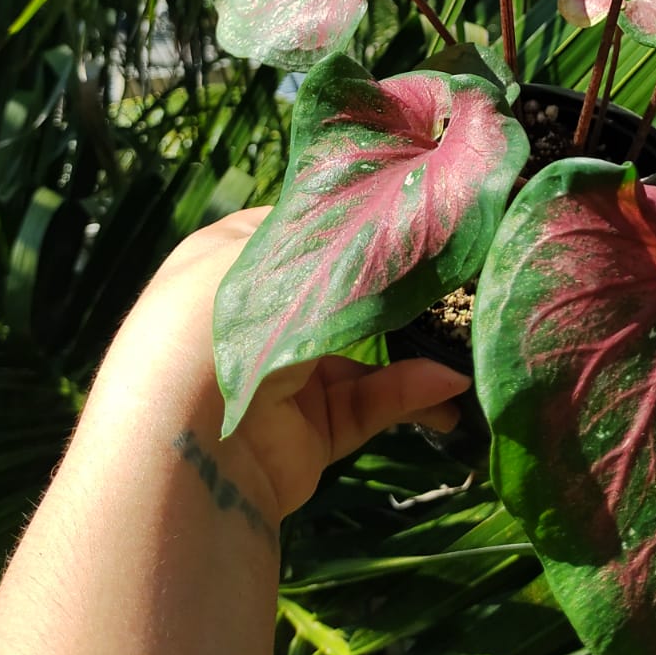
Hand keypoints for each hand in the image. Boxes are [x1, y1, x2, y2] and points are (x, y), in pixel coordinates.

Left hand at [109, 208, 470, 522]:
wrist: (185, 443)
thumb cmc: (218, 322)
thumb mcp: (269, 256)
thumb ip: (337, 237)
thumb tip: (391, 218)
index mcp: (231, 260)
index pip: (304, 227)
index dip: (356, 220)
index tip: (416, 211)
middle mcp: (258, 315)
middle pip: (341, 289)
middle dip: (399, 286)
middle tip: (460, 270)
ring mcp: (284, 376)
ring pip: (366, 351)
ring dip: (418, 347)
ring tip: (470, 339)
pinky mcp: (309, 431)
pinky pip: (370, 403)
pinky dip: (411, 393)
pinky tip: (448, 386)